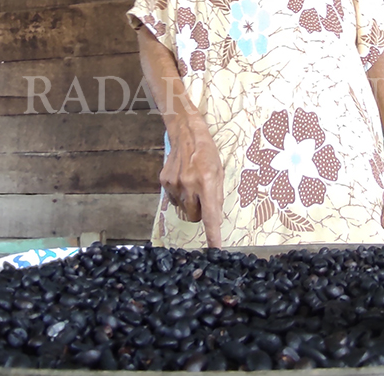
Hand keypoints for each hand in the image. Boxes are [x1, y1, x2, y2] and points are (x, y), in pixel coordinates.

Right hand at [161, 113, 224, 246]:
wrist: (186, 133)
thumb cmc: (207, 153)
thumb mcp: (219, 172)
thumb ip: (217, 196)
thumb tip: (215, 219)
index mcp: (207, 182)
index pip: (210, 215)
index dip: (213, 235)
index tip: (215, 249)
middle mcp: (189, 184)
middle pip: (195, 217)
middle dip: (200, 213)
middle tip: (203, 197)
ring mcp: (174, 184)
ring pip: (184, 209)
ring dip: (189, 203)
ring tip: (192, 184)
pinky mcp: (164, 182)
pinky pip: (174, 200)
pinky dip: (180, 195)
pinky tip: (182, 179)